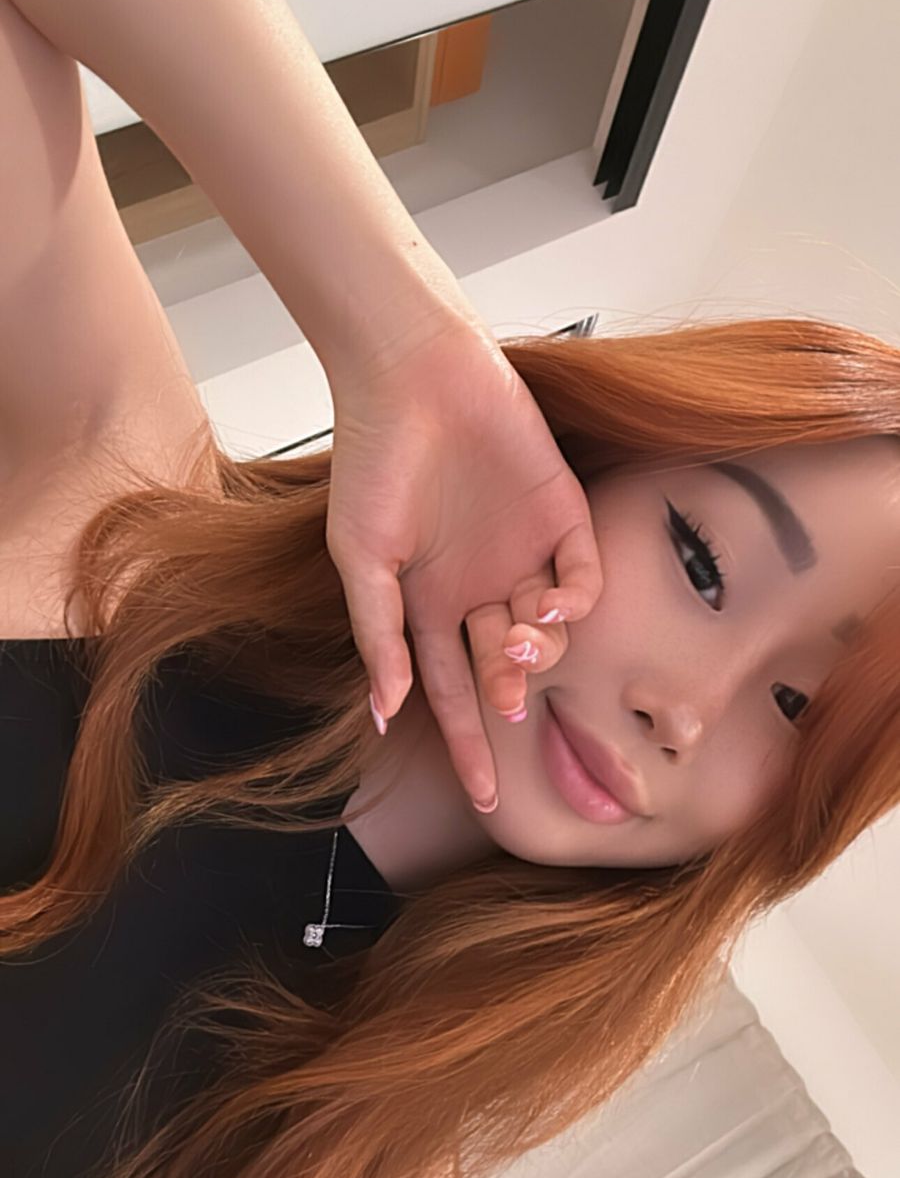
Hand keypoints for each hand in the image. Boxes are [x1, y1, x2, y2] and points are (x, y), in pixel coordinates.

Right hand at [324, 311, 602, 809]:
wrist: (413, 376)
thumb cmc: (375, 463)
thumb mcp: (363, 559)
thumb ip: (378, 636)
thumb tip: (385, 713)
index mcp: (430, 605)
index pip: (454, 692)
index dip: (468, 745)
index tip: (486, 800)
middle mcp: (481, 588)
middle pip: (503, 668)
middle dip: (509, 695)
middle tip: (509, 703)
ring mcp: (523, 554)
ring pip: (547, 632)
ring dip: (539, 651)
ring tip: (519, 641)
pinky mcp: (562, 514)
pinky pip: (582, 577)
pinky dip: (574, 601)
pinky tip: (551, 605)